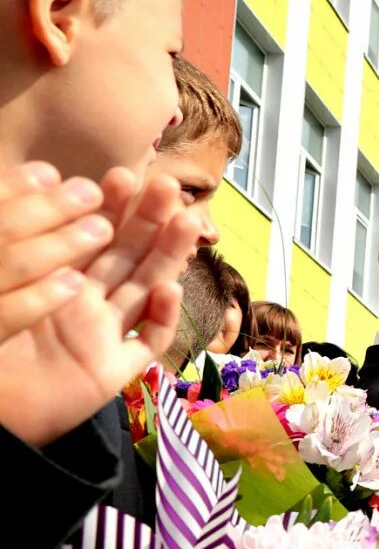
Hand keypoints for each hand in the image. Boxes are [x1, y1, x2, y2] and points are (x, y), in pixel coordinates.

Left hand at [0, 168, 202, 446]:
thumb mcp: (5, 280)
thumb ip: (21, 245)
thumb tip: (44, 192)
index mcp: (56, 281)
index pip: (92, 237)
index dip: (113, 206)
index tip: (123, 175)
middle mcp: (84, 305)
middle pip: (127, 256)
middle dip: (150, 220)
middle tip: (169, 186)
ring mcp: (101, 338)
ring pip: (145, 289)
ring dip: (169, 256)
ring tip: (190, 222)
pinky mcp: (110, 373)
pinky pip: (144, 345)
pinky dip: (161, 320)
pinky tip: (167, 291)